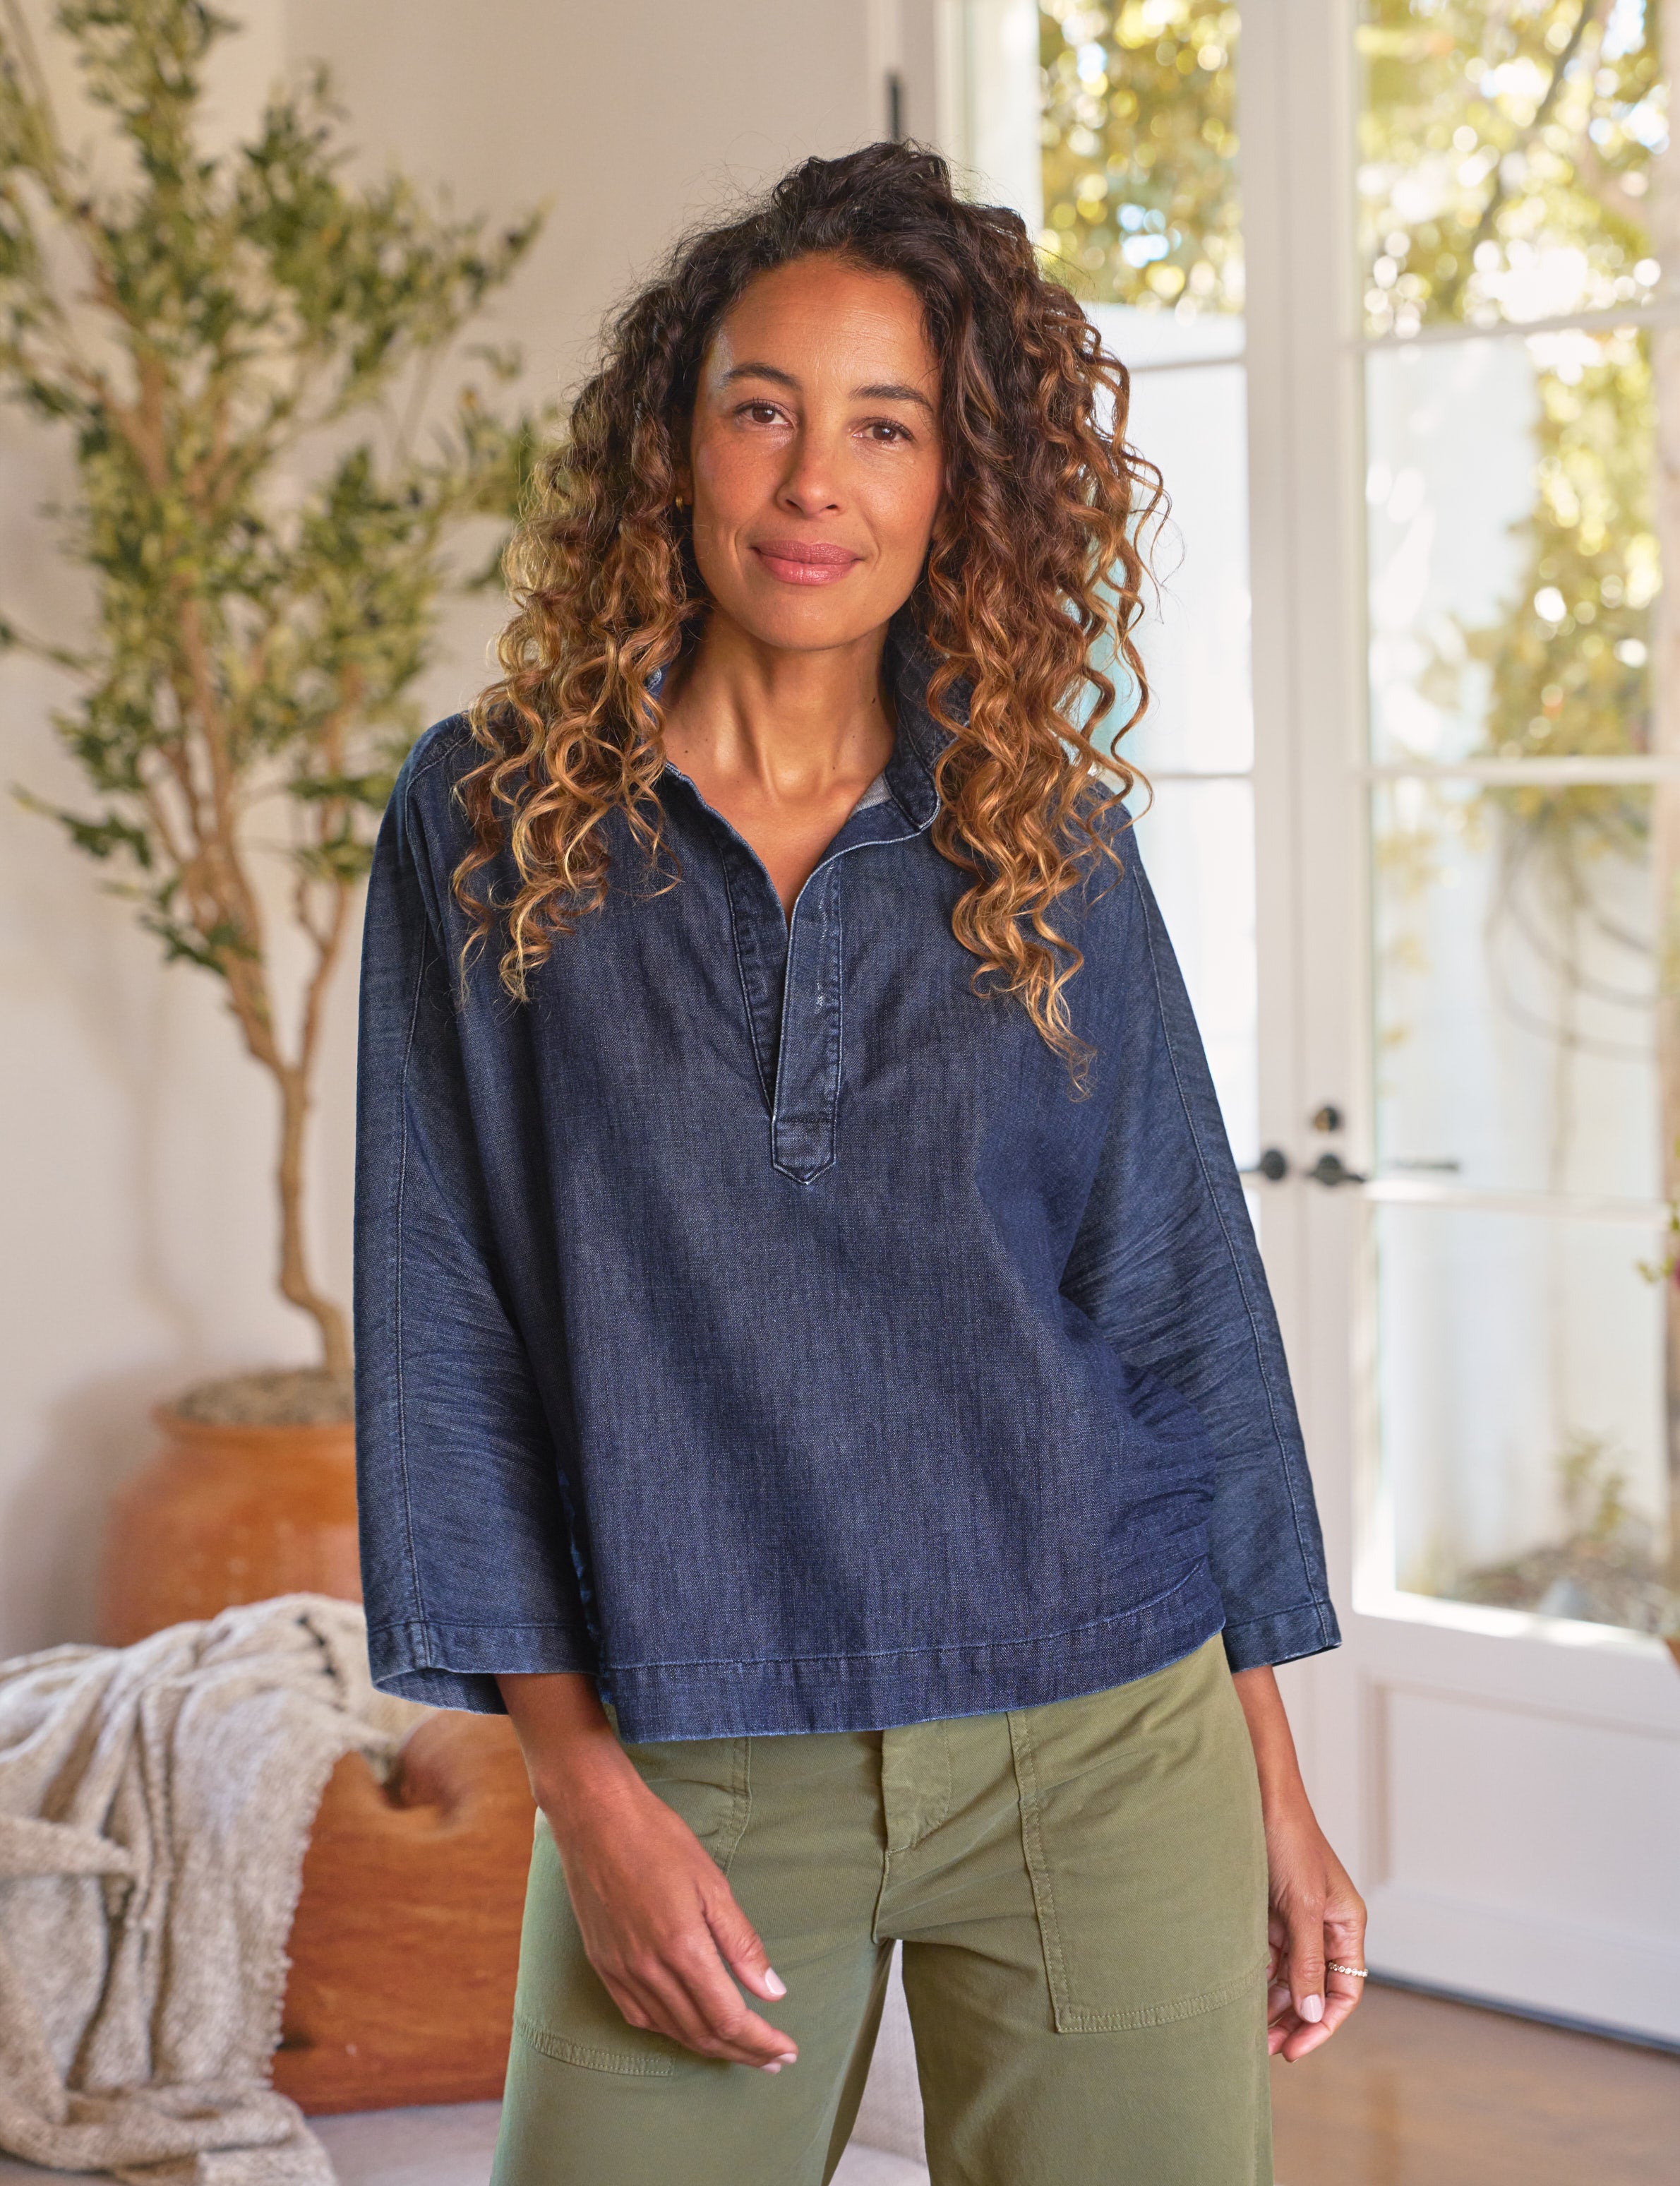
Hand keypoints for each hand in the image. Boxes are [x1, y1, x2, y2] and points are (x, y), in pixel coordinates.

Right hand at [498, 1672, 797, 2071]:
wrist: (595, 1817)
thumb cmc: (659, 1839)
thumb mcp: (712, 1883)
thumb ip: (742, 1943)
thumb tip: (773, 1993)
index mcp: (682, 1948)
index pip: (728, 2019)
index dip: (760, 2042)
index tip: (787, 2050)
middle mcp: (648, 1969)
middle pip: (702, 2033)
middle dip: (743, 2052)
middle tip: (775, 2060)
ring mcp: (620, 1971)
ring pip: (672, 2031)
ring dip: (710, 2047)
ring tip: (741, 2051)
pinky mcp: (603, 1966)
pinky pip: (640, 2016)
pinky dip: (670, 2031)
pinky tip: (688, 2027)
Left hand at [1232, 1665, 1367, 2062]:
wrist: (1254, 1793)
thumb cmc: (1286, 1840)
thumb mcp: (1299, 1905)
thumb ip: (1306, 1960)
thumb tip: (1311, 2013)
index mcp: (1346, 1924)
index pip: (1344, 1990)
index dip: (1322, 2023)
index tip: (1296, 2049)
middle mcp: (1324, 1925)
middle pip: (1314, 1988)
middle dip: (1294, 2019)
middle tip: (1266, 2048)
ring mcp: (1296, 1919)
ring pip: (1289, 1976)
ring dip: (1272, 2003)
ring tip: (1247, 2031)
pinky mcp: (1269, 1911)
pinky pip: (1268, 1957)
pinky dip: (1257, 1978)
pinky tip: (1239, 1996)